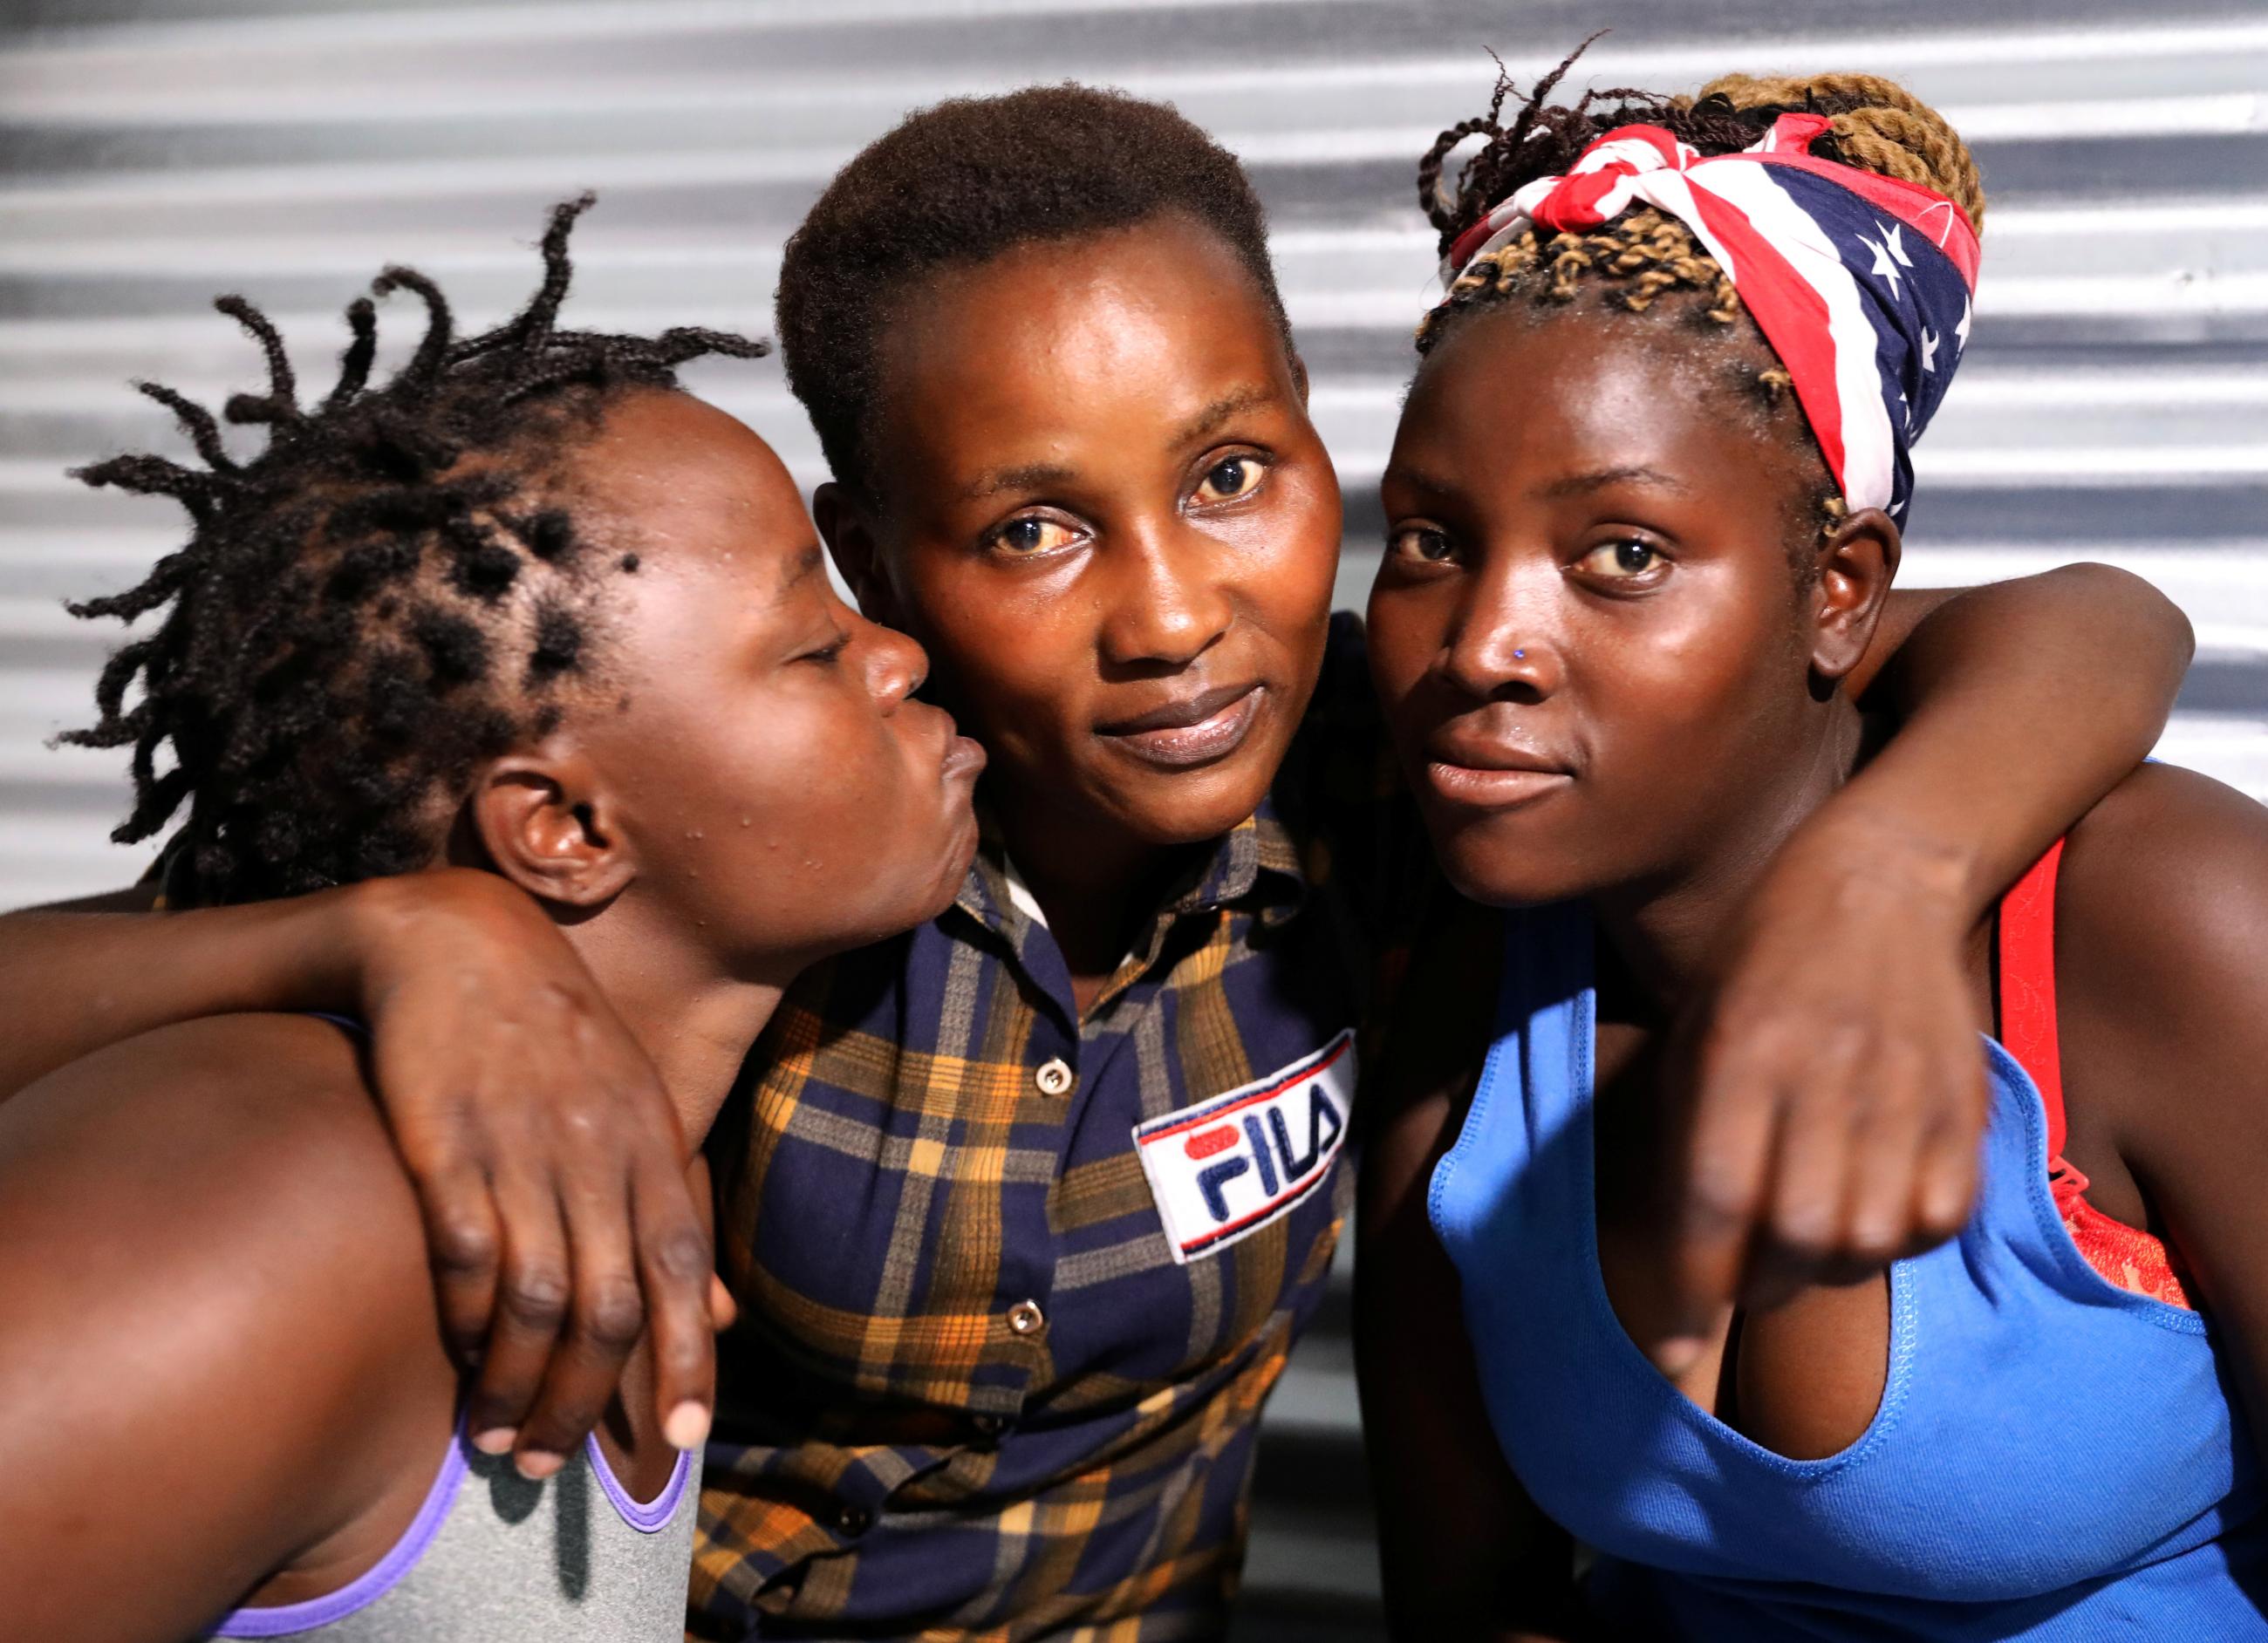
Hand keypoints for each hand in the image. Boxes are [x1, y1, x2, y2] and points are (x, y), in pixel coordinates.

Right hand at [343, 869, 718, 1474]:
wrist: (458, 940)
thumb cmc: (555, 1038)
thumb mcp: (636, 1111)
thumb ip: (675, 1212)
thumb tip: (721, 1316)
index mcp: (651, 1145)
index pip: (683, 1272)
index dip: (686, 1361)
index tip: (683, 1439)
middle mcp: (596, 1153)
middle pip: (608, 1307)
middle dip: (583, 1403)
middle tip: (549, 1465)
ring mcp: (520, 1148)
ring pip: (535, 1298)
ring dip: (513, 1385)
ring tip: (494, 1442)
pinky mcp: (443, 1141)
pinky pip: (461, 1254)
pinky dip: (459, 1318)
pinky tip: (453, 1356)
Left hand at [1646, 819, 1987, 1371]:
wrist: (1874, 880)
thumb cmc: (1755, 966)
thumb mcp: (1691, 1029)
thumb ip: (1683, 1134)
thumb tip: (1675, 1257)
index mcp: (1739, 1050)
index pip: (1712, 1196)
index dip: (1689, 1287)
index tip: (1669, 1351)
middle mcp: (1823, 1070)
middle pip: (1797, 1232)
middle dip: (1762, 1285)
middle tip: (1746, 1279)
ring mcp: (1903, 1084)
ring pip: (1873, 1237)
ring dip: (1829, 1269)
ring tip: (1804, 1247)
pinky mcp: (1964, 1098)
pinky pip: (1940, 1216)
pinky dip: (1900, 1241)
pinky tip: (1869, 1217)